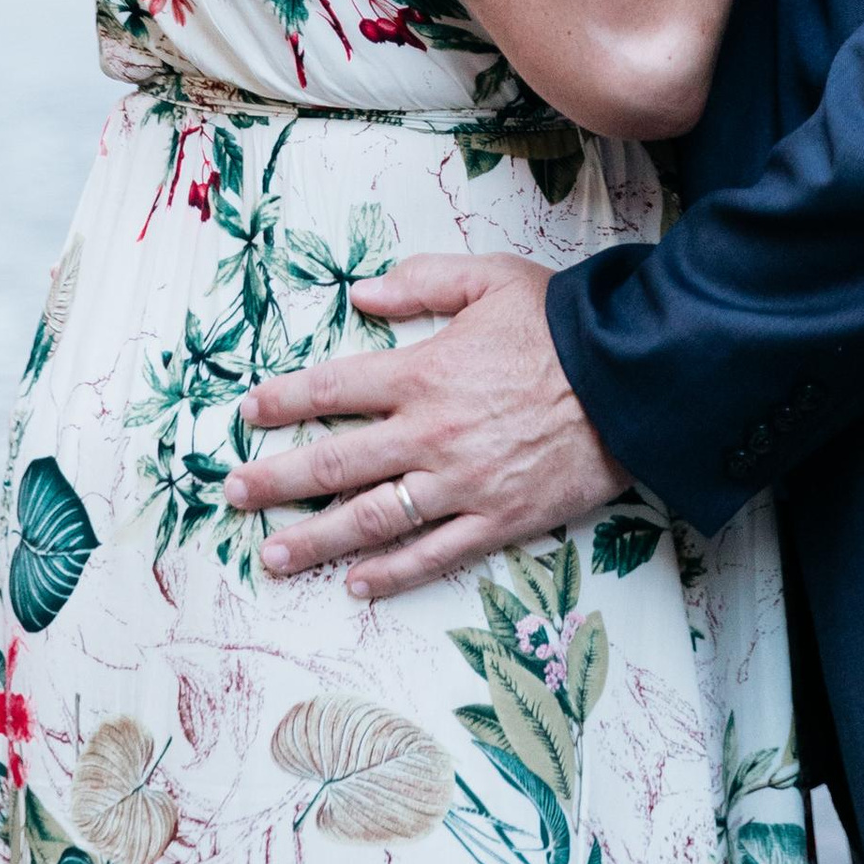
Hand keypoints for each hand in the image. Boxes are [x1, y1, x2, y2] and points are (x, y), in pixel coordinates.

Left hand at [227, 254, 626, 596]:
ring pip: (374, 518)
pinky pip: (434, 555)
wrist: (631, 380)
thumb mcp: (490, 278)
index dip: (285, 401)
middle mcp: (431, 434)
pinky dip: (392, 574)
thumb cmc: (560, 324)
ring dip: (318, 539)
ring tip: (274, 555)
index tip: (247, 413)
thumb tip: (363, 294)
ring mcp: (462, 484)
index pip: (335, 388)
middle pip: (337, 462)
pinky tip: (358, 585)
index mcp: (425, 372)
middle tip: (233, 494)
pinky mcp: (498, 520)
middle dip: (277, 479)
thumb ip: (422, 283)